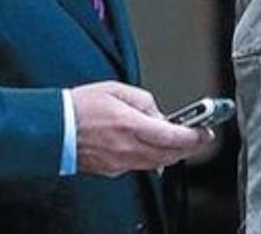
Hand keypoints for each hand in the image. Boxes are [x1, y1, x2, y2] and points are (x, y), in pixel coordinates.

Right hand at [70, 81, 213, 176]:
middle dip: (188, 147)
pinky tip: (150, 147)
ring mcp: (120, 162)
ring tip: (176, 140)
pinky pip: (139, 166)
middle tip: (198, 137)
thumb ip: (144, 101)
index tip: (205, 132)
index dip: (195, 136)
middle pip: (170, 155)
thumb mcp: (116, 90)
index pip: (174, 137)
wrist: (54, 128)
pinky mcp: (111, 170)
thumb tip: (158, 114)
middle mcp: (128, 148)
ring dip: (171, 153)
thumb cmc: (79, 107)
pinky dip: (151, 157)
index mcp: (131, 125)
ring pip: (157, 163)